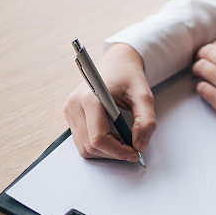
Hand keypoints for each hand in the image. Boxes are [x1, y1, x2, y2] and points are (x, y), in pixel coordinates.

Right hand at [63, 43, 156, 160]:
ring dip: (106, 151)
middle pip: (90, 146)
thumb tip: (139, 146)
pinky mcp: (71, 115)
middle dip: (113, 153)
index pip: (98, 138)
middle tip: (133, 148)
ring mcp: (70, 111)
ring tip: (124, 141)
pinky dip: (99, 145)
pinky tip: (114, 136)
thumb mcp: (144, 96)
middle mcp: (74, 105)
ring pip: (84, 147)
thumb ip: (146, 121)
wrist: (117, 61)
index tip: (135, 153)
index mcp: (90, 98)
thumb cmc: (129, 76)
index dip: (118, 151)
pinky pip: (82, 140)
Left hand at [191, 37, 215, 145]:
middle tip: (198, 63)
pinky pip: (203, 90)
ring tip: (197, 75)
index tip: (208, 53)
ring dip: (196, 71)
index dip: (211, 47)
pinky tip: (204, 90)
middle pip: (207, 53)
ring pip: (201, 69)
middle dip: (200, 57)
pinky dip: (200, 87)